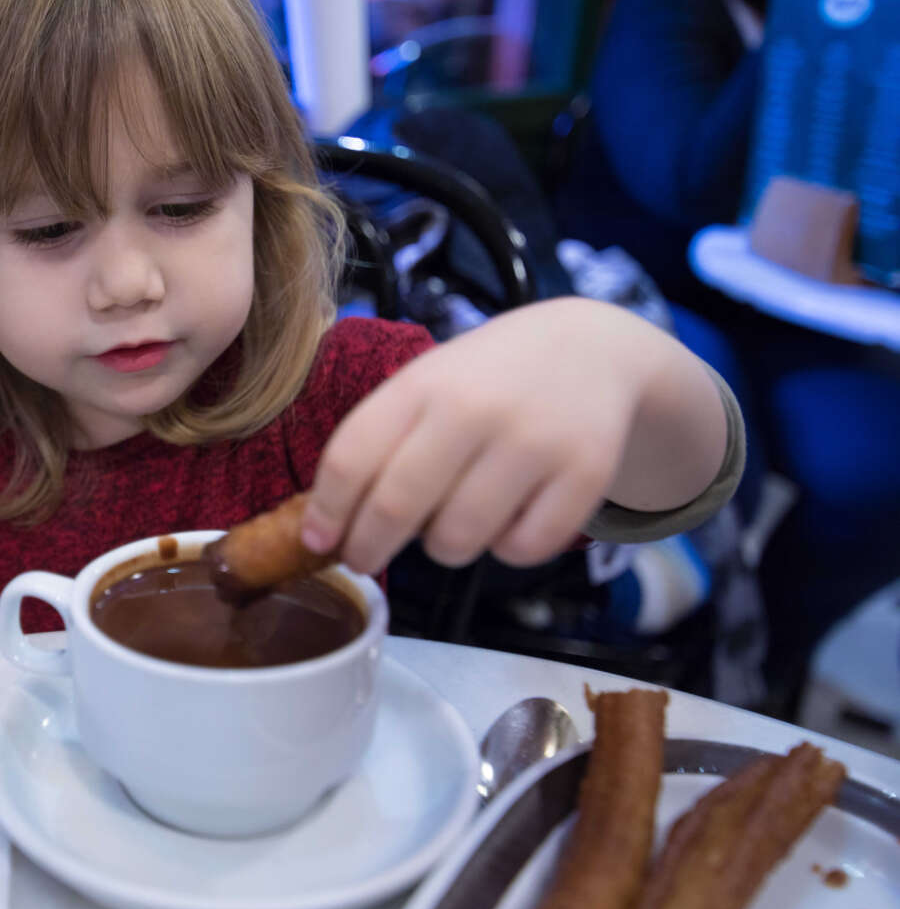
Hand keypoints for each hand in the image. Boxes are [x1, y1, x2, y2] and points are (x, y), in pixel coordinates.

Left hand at [300, 299, 726, 574]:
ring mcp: (533, 441)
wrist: (592, 349)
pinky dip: (505, 548)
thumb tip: (325, 527)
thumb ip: (379, 444)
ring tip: (451, 521)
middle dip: (367, 548)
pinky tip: (509, 517)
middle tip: (364, 559)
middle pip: (394, 508)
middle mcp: (474, 409)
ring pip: (456, 540)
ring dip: (441, 548)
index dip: (325, 512)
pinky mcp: (584, 475)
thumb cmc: (486, 380)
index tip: (316, 541)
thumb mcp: (427, 386)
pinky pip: (519, 550)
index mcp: (421, 384)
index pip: (350, 458)